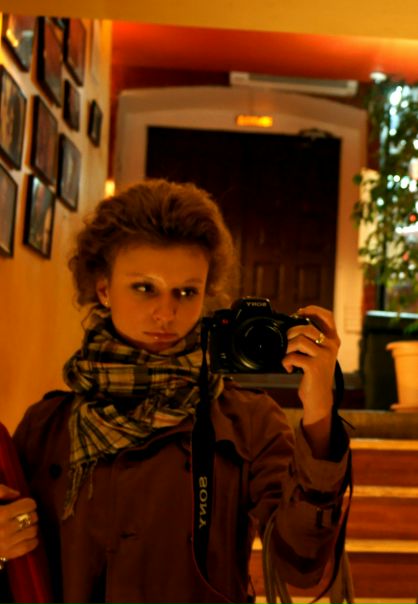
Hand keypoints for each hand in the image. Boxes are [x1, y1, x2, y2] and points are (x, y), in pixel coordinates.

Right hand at [0, 484, 38, 560]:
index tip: (25, 504)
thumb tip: (17, 494)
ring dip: (31, 527)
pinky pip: (28, 547)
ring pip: (33, 531)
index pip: (29, 505)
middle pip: (33, 517)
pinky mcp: (6, 554)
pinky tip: (27, 536)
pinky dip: (32, 541)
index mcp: (1, 514)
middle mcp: (5, 529)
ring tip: (24, 525)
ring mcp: (6, 544)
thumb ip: (2, 491)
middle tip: (25, 514)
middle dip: (31, 514)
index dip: (28, 503)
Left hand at [282, 305, 340, 425]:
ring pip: (299, 340)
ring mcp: (324, 356)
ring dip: (287, 348)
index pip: (327, 316)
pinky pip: (293, 356)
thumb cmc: (315, 375)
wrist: (319, 398)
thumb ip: (312, 339)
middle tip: (287, 344)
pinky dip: (285, 361)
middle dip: (290, 333)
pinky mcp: (314, 366)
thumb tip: (294, 321)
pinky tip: (288, 368)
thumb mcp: (318, 354)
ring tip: (287, 356)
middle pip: (306, 327)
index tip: (299, 312)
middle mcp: (331, 346)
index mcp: (333, 340)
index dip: (312, 310)